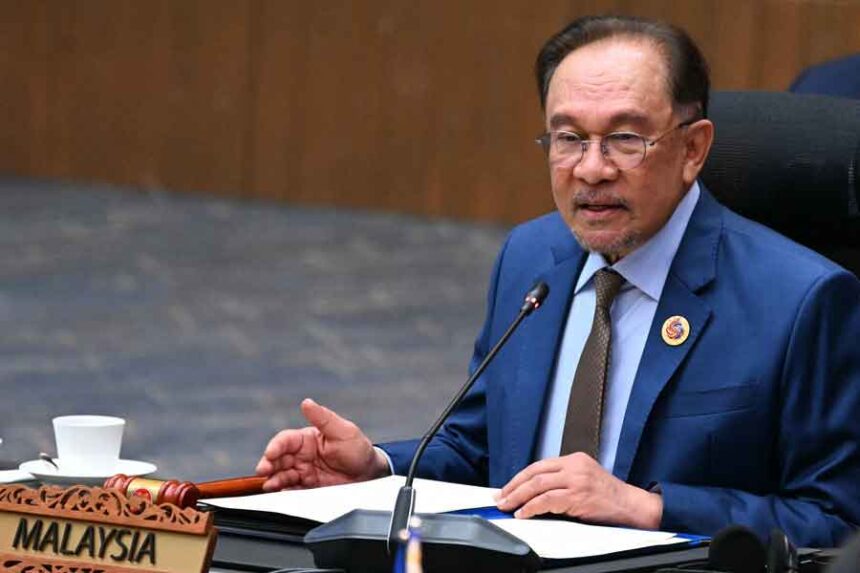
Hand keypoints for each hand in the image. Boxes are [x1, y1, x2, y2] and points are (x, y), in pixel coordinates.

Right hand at [255, 398, 390, 490]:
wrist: (370, 475)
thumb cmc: (357, 449)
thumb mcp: (344, 431)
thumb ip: (323, 418)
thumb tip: (306, 402)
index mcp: (306, 440)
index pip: (285, 440)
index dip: (275, 446)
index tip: (270, 453)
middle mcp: (301, 456)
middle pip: (278, 459)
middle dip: (268, 465)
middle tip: (264, 471)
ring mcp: (303, 473)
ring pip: (281, 476)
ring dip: (273, 480)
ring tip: (270, 486)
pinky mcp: (307, 490)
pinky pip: (291, 492)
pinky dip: (284, 494)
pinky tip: (282, 495)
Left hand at [494, 452, 661, 529]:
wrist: (632, 506)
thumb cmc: (608, 496)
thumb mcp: (584, 478)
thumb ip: (562, 479)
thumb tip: (534, 492)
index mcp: (574, 459)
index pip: (539, 465)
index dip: (520, 478)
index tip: (507, 488)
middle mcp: (574, 466)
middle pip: (534, 473)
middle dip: (514, 487)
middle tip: (501, 498)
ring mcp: (576, 480)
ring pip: (538, 485)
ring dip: (518, 497)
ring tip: (507, 507)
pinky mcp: (578, 496)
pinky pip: (547, 500)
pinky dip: (532, 507)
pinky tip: (524, 513)